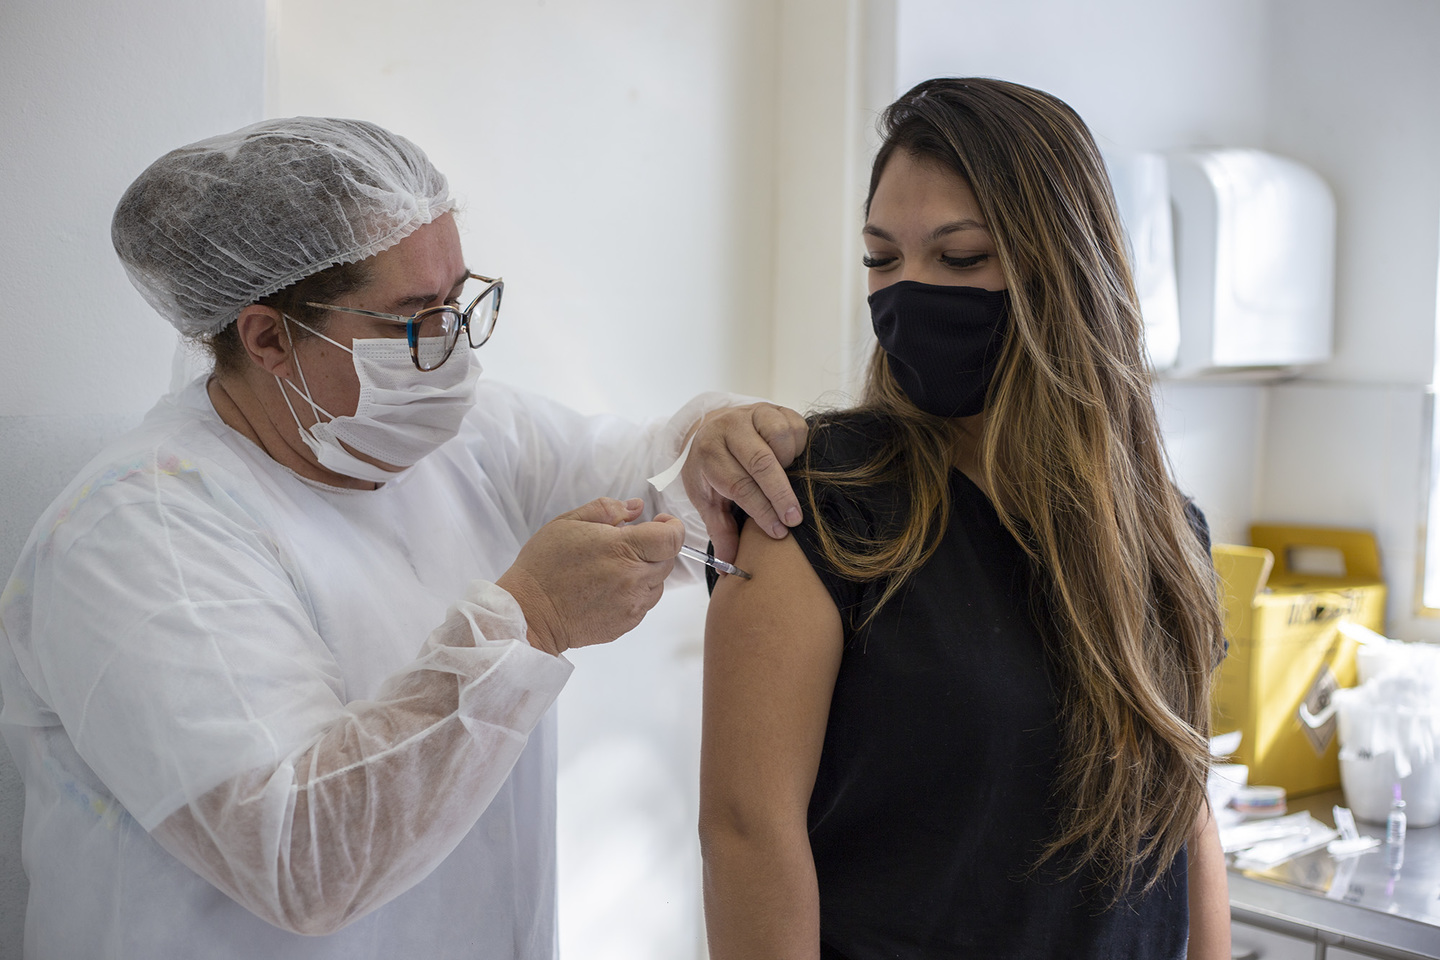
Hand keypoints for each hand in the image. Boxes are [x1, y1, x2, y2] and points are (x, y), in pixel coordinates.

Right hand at [498, 497, 684, 655]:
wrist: (529, 614)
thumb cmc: (543, 566)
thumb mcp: (568, 522)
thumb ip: (606, 509)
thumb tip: (635, 507)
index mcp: (622, 549)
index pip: (672, 538)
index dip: (672, 526)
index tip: (660, 522)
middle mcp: (633, 579)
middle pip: (668, 559)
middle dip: (655, 547)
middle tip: (627, 545)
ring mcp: (632, 604)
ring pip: (658, 582)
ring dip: (645, 571)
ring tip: (613, 568)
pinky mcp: (627, 623)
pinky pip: (644, 603)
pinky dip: (635, 592)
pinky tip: (608, 587)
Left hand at [681, 403, 808, 562]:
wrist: (711, 429)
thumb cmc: (712, 470)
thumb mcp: (707, 500)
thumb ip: (720, 531)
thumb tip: (728, 567)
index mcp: (708, 453)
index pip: (739, 485)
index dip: (761, 510)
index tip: (779, 532)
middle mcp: (728, 428)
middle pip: (761, 463)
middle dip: (781, 494)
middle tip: (795, 520)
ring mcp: (751, 413)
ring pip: (780, 438)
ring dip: (789, 464)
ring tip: (787, 480)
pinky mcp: (773, 407)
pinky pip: (795, 426)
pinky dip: (797, 447)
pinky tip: (790, 460)